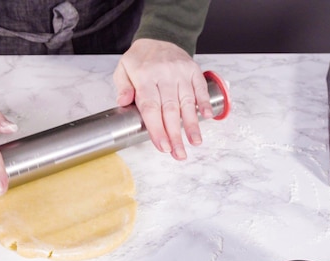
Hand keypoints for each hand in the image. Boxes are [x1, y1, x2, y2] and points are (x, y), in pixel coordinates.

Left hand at [114, 38, 213, 159]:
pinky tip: (207, 117)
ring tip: (195, 142)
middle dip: (175, 134)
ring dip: (192, 124)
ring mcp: (181, 72)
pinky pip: (200, 87)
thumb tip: (122, 102)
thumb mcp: (123, 70)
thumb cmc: (139, 60)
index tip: (162, 146)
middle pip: (170, 110)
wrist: (158, 37)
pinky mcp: (193, 70)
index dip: (157, 129)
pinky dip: (204, 102)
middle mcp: (164, 75)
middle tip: (179, 154)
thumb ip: (122, 87)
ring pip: (187, 102)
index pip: (151, 108)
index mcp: (145, 77)